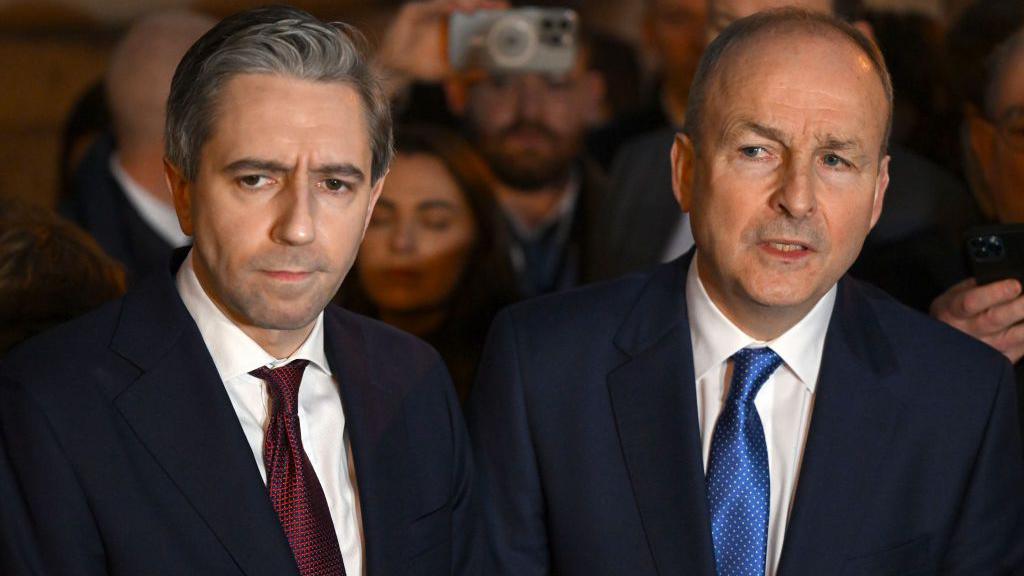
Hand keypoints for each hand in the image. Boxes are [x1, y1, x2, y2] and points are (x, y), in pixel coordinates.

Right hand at [375, 0, 506, 96]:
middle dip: (482, 2)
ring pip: (450, 1)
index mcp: (451, 25)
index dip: (488, 8)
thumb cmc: (420, 66)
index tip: (505, 9)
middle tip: (499, 6)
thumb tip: (487, 73)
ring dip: (467, 2)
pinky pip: (432, 6)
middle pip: (464, 3)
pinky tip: (459, 7)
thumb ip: (465, 70)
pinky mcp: (413, 11)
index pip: (473, 11)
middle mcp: (441, 14)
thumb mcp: (448, 70)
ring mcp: (428, 11)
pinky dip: (446, 5)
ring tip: (479, 7)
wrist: (394, 70)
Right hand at [930, 277, 1023, 362]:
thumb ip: (978, 286)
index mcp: (954, 311)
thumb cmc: (954, 314)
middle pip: (997, 319)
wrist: (945, 344)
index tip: (1015, 285)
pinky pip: (1023, 348)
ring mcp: (986, 348)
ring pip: (1015, 337)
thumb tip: (1008, 277)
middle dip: (1019, 307)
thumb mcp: (954, 294)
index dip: (996, 293)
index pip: (973, 302)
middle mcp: (969, 331)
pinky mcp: (1001, 358)